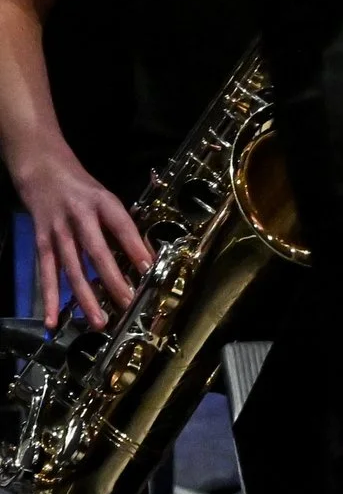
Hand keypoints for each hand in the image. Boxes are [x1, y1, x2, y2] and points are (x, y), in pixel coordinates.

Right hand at [11, 143, 152, 328]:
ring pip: (71, 268)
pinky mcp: (41, 243)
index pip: (122, 226)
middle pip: (96, 251)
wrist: (43, 173)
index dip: (136, 247)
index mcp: (103, 203)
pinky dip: (49, 298)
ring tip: (99, 321)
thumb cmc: (83, 190)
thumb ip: (122, 226)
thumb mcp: (108, 200)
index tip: (150, 269)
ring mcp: (58, 232)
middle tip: (127, 303)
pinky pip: (46, 274)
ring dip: (85, 297)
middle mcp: (79, 217)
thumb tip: (145, 258)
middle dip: (112, 279)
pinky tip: (52, 320)